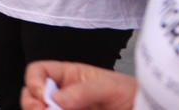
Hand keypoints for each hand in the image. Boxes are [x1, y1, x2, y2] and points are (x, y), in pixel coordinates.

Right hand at [21, 61, 136, 109]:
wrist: (146, 109)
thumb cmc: (133, 95)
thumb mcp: (110, 86)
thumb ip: (83, 90)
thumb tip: (57, 99)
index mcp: (68, 77)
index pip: (38, 72)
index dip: (34, 81)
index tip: (43, 95)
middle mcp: (63, 96)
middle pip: (32, 96)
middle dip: (32, 104)